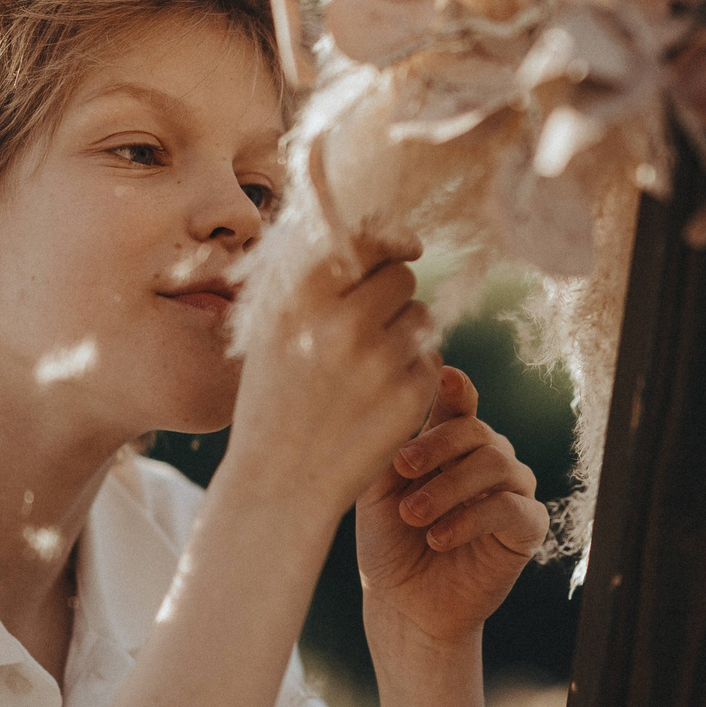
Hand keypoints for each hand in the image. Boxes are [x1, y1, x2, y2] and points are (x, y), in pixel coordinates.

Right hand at [228, 235, 442, 516]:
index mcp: (303, 295)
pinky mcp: (411, 393)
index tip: (405, 247)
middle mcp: (343, 319)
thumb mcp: (272, 326)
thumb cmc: (275, 396)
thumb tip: (366, 226)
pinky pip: (433, 359)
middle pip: (403, 275)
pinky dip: (414, 374)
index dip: (392, 240)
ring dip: (407, 334)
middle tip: (372, 327)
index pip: (369, 239)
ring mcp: (381, 358)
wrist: (280, 480)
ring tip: (370, 369)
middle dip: (395, 294)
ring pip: (422, 317)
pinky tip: (380, 400)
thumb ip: (314, 274)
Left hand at [356, 366, 545, 648]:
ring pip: (495, 463)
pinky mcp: (527, 527)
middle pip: (476, 430)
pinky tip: (439, 538)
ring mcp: (512, 490)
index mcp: (451, 444)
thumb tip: (394, 401)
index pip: (460, 404)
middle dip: (436, 445)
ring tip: (412, 516)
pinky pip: (510, 507)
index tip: (441, 375)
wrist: (404, 606)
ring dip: (448, 487)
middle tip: (402, 468)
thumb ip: (388, 450)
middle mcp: (488, 459)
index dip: (455, 388)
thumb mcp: (375, 493)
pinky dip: (471, 519)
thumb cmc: (387, 545)